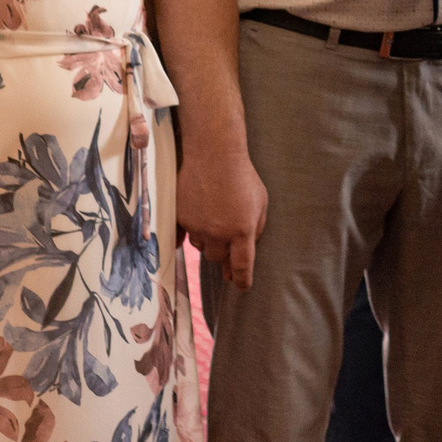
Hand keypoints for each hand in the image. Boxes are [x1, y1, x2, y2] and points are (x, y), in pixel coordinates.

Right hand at [179, 145, 269, 288]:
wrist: (214, 154)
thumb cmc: (242, 176)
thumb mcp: (261, 202)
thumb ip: (257, 227)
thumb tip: (249, 247)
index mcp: (242, 231)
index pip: (242, 266)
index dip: (242, 280)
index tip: (241, 287)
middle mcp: (218, 233)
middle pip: (217, 258)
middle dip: (223, 253)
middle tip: (226, 243)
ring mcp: (197, 226)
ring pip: (201, 246)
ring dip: (208, 239)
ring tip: (213, 216)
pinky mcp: (180, 218)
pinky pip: (184, 236)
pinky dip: (190, 232)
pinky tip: (195, 224)